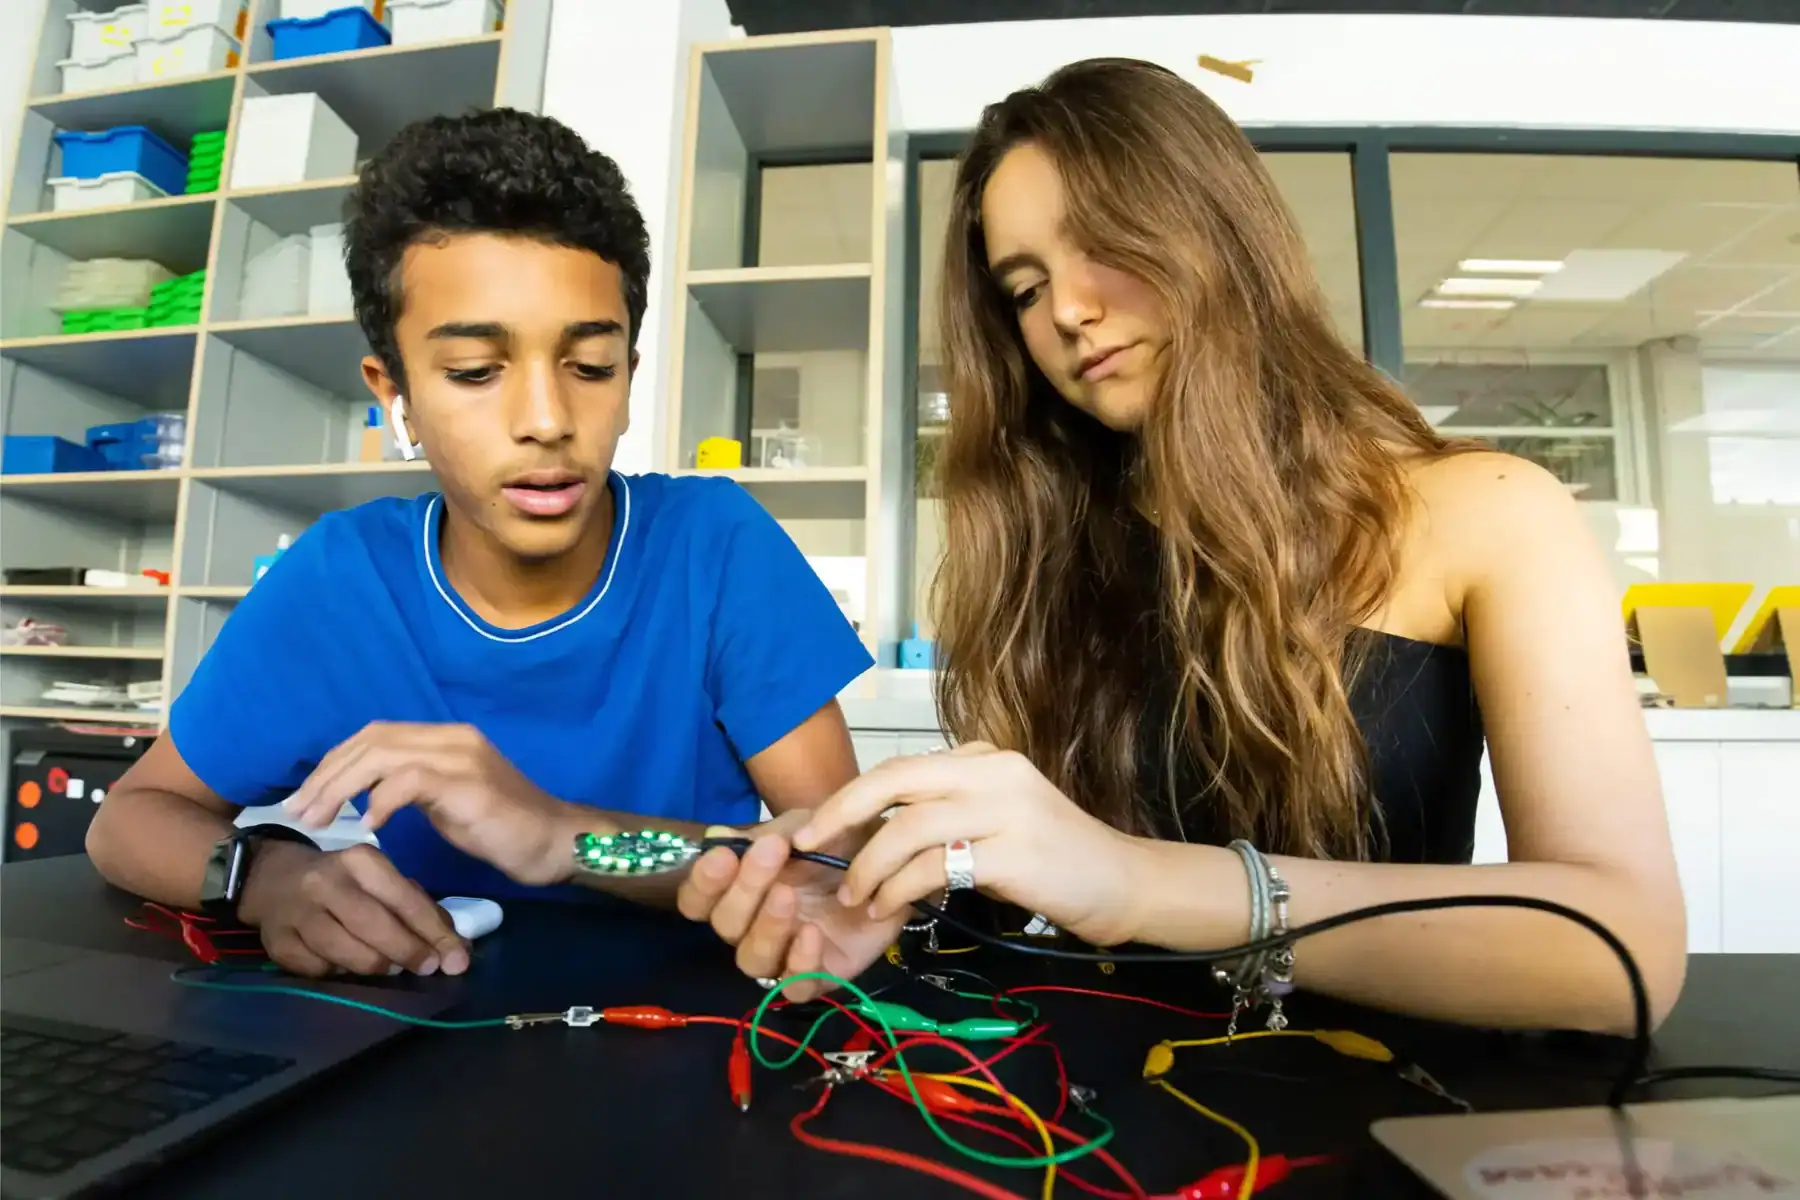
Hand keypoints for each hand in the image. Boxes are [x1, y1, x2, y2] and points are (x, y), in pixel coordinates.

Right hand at [238, 841, 469, 978]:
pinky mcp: (277, 942)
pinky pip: (317, 969)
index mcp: (360, 861)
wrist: (272, 878)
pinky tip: (347, 966)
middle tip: (427, 968)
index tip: (455, 958)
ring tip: (390, 969)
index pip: (404, 899)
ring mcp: (297, 913)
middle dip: (407, 952)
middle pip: (374, 926)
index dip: (432, 932)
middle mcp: (326, 883)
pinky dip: (338, 973)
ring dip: (376, 967)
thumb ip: (417, 907)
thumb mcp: (380, 879)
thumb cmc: (343, 882)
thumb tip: (454, 946)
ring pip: (345, 953)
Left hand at [284, 722, 578, 885]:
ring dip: (341, 787)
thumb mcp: (448, 801)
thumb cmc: (503, 829)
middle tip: (298, 810)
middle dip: (327, 774)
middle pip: (372, 740)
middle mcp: (451, 737)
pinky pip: (409, 781)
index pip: (376, 735)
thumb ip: (412, 788)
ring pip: (382, 754)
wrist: (555, 842)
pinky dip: (380, 800)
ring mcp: (461, 757)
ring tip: (319, 819)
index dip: (335, 762)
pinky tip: (368, 825)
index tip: (306, 796)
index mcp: (445, 737)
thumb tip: (366, 794)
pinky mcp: (468, 784)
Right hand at [676, 809, 904, 1001]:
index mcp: (741, 890)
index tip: (724, 855)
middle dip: (743, 889)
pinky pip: (794, 987)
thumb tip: (717, 837)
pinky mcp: (819, 976)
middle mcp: (754, 926)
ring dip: (765, 928)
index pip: (698, 900)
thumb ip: (768, 834)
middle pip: (725, 925)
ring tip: (789, 897)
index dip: (703, 882)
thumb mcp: (808, 827)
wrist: (895, 861)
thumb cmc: (841, 842)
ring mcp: (785, 954)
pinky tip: (812, 934)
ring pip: (752, 960)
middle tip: (771, 853)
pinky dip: (799, 964)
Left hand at [792, 743, 1146, 947]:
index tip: (816, 827)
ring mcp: (1005, 808)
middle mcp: (992, 771)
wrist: (1124, 883)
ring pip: (909, 826)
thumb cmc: (1056, 858)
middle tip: (809, 849)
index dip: (850, 796)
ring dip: (870, 865)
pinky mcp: (1014, 851)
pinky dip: (901, 888)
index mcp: (984, 758)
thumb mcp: (1000, 816)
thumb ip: (950, 809)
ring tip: (856, 897)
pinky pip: (936, 865)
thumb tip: (880, 827)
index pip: (901, 766)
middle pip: (895, 780)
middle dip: (842, 814)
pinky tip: (890, 908)